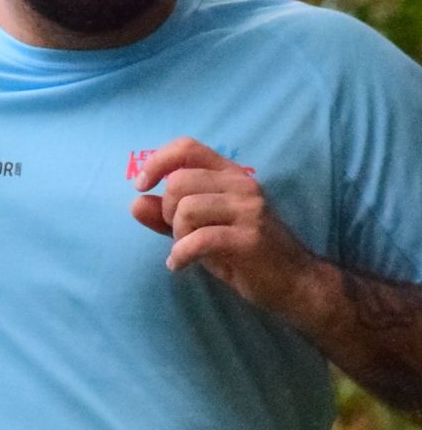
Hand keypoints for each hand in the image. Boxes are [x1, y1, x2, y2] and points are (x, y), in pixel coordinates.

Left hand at [133, 137, 321, 317]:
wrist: (293, 281)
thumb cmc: (242, 253)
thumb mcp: (199, 231)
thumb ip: (167, 216)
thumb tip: (136, 202)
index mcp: (231, 175)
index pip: (188, 147)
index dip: (157, 162)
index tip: (141, 185)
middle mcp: (242, 184)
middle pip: (178, 182)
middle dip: (167, 212)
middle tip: (179, 234)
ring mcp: (249, 209)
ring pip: (186, 209)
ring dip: (177, 235)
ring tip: (187, 251)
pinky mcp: (250, 237)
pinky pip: (198, 239)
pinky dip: (181, 255)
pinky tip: (180, 265)